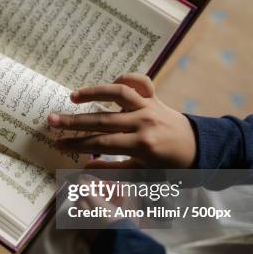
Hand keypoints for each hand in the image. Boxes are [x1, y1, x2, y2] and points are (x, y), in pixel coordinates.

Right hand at [47, 73, 196, 167]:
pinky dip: (125, 79)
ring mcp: (151, 107)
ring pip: (118, 94)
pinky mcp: (156, 98)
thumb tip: (85, 169)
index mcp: (142, 145)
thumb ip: (113, 171)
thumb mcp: (142, 175)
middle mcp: (145, 123)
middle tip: (51, 120)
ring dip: (94, 93)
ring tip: (72, 97)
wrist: (200, 149)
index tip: (58, 143)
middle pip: (102, 120)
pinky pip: (140, 82)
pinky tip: (109, 84)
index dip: (77, 144)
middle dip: (74, 121)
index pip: (101, 144)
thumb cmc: (170, 167)